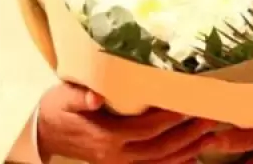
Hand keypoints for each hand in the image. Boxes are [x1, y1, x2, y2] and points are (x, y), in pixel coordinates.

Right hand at [35, 82, 214, 162]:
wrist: (43, 132)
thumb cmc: (56, 108)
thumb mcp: (63, 97)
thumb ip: (80, 96)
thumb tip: (94, 97)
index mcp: (106, 137)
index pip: (146, 129)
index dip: (169, 119)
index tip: (188, 105)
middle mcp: (116, 155)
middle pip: (159, 148)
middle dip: (186, 135)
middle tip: (209, 118)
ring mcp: (119, 163)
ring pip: (160, 162)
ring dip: (186, 150)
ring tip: (208, 136)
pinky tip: (192, 156)